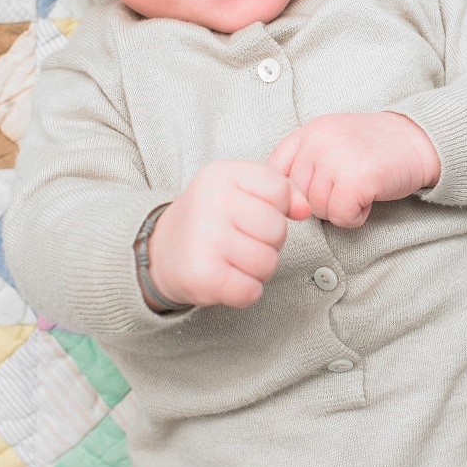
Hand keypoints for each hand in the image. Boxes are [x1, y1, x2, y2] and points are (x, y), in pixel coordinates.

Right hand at [145, 161, 310, 309]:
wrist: (161, 251)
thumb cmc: (212, 218)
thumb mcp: (242, 189)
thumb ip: (282, 191)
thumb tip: (305, 210)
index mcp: (222, 174)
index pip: (279, 190)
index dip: (276, 209)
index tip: (252, 213)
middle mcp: (210, 203)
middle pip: (277, 229)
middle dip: (269, 242)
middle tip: (242, 242)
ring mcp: (204, 240)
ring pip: (267, 262)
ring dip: (257, 269)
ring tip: (234, 260)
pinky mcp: (202, 276)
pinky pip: (251, 291)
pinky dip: (245, 292)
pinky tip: (228, 280)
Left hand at [268, 113, 439, 227]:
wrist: (418, 140)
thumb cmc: (375, 147)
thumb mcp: (333, 141)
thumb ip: (305, 163)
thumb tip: (283, 203)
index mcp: (308, 132)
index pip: (274, 171)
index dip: (291, 191)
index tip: (316, 190)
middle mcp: (317, 142)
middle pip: (298, 197)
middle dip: (322, 202)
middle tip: (348, 188)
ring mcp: (336, 159)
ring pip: (318, 210)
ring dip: (341, 210)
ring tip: (361, 190)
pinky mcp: (356, 179)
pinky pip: (340, 217)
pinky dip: (355, 217)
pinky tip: (369, 200)